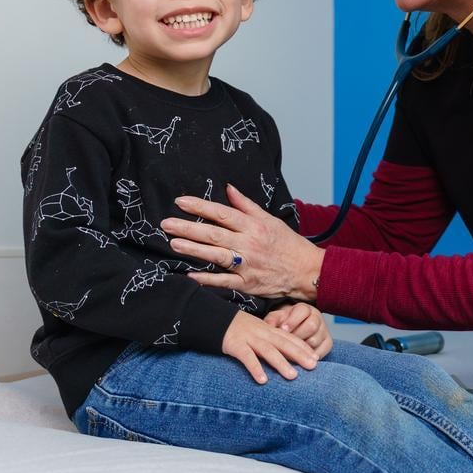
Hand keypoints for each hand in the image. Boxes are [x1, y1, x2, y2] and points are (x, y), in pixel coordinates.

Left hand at [162, 184, 324, 300]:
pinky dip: (206, 279)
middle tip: (166, 223)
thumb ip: (247, 205)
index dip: (200, 206)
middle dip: (188, 227)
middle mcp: (248, 244)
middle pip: (214, 233)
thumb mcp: (269, 219)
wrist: (306, 271)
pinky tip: (188, 275)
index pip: (222, 213)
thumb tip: (228, 188)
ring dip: (193, 249)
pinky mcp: (247, 284)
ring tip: (173, 243)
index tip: (180, 201)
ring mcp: (247, 265)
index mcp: (253, 226)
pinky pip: (223, 282)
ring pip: (216, 256)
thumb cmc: (287, 243)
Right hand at [221, 310, 318, 384]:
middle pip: (284, 344)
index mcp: (269, 330)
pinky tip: (263, 380)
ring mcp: (249, 339)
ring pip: (268, 351)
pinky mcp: (235, 345)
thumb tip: (287, 356)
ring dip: (281, 363)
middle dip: (300, 355)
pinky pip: (247, 357)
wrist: (215, 318)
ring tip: (293, 376)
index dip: (304, 348)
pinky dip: (255, 368)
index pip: (290, 338)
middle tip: (314, 366)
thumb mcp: (258, 331)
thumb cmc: (240, 329)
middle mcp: (262, 333)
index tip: (317, 358)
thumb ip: (271, 341)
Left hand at [265, 303, 332, 359]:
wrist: (295, 331)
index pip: (303, 311)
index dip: (292, 321)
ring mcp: (324, 331)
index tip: (282, 329)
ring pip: (315, 341)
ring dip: (300, 349)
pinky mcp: (328, 344)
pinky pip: (320, 353)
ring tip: (288, 353)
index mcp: (305, 309)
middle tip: (285, 344)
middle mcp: (317, 318)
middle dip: (297, 336)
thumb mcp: (276, 319)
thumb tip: (268, 327)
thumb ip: (272, 321)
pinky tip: (298, 360)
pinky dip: (308, 358)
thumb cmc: (283, 324)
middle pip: (311, 326)